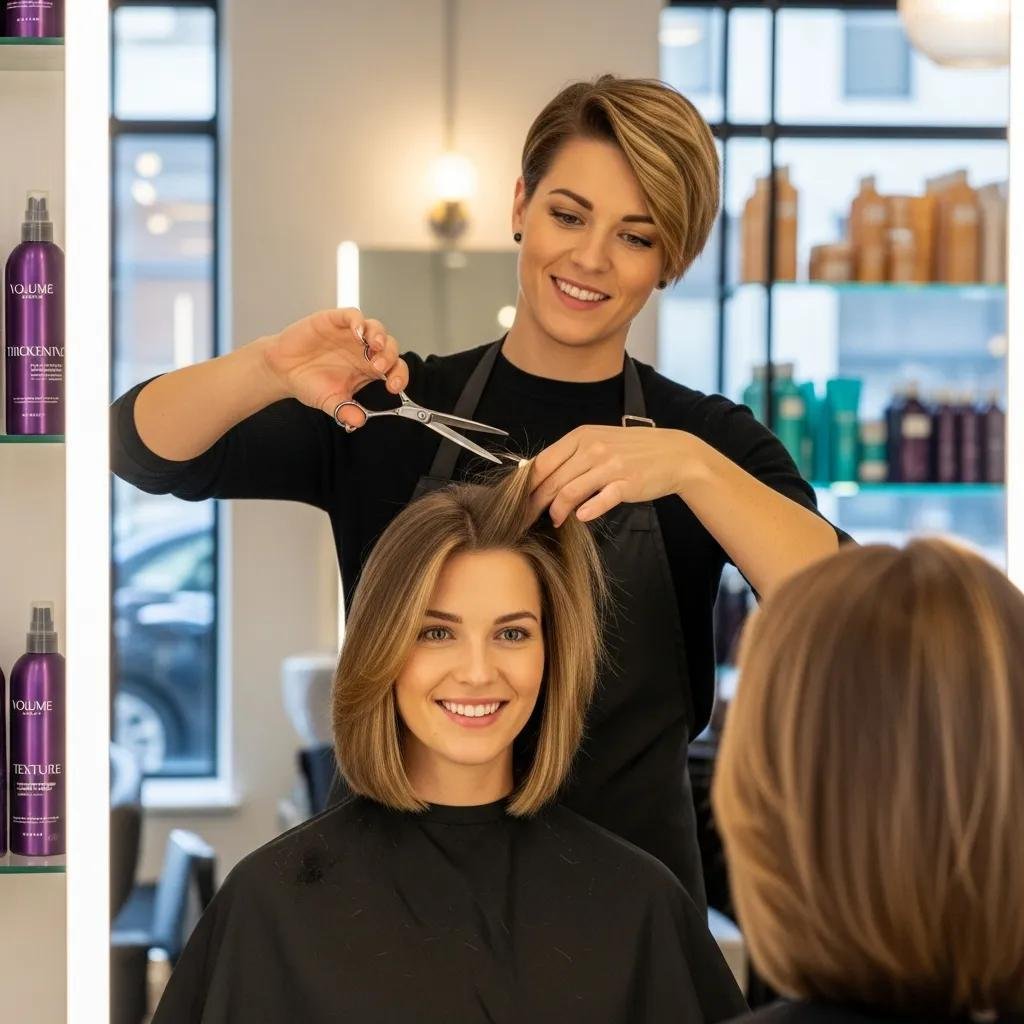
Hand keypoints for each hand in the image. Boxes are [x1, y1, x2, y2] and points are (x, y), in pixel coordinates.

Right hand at [261, 307, 409, 428]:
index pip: (394, 369)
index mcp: (369, 369)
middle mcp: (364, 350)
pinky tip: (357, 332)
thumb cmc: (309, 383)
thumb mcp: (330, 401)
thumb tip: (359, 422)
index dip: (399, 376)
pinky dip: (357, 321)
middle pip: (389, 347)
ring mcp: (351, 334)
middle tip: (379, 367)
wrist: (282, 370)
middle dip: (389, 356)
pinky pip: (352, 315)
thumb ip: (345, 411)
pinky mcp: (335, 320)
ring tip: (374, 347)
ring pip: (375, 328)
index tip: (393, 386)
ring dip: (378, 336)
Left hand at [528, 426, 688, 525]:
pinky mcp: (626, 483)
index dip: (526, 484)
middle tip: (526, 519)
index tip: (517, 501)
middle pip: (552, 480)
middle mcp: (593, 448)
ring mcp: (610, 466)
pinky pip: (601, 500)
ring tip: (554, 520)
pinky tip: (580, 518)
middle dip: (535, 502)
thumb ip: (572, 456)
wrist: (673, 454)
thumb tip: (540, 475)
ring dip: (557, 510)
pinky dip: (588, 511)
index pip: (543, 461)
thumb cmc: (632, 450)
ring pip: (570, 491)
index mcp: (581, 436)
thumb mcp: (599, 442)